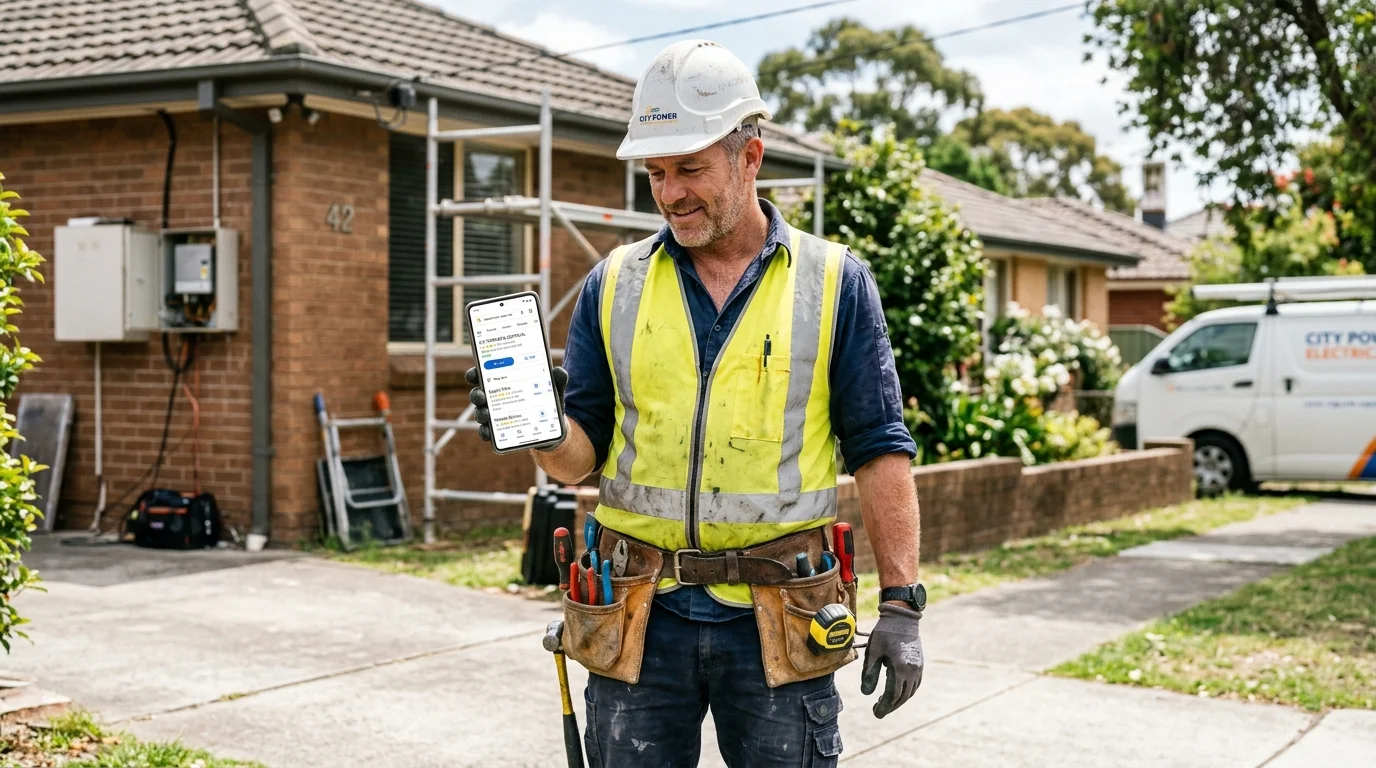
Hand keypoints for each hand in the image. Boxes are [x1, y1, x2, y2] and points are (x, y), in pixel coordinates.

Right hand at [465, 366, 568, 445]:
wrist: (551, 427)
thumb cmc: (547, 403)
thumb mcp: (553, 391)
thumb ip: (556, 381)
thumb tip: (559, 371)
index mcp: (504, 383)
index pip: (485, 375)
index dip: (475, 374)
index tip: (474, 374)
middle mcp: (495, 399)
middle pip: (479, 394)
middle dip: (477, 394)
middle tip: (482, 396)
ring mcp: (495, 416)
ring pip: (481, 413)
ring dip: (481, 414)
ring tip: (487, 414)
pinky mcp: (499, 432)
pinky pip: (487, 433)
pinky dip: (486, 432)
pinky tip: (489, 432)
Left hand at [860, 603, 923, 718]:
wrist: (902, 617)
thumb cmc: (885, 633)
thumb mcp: (873, 652)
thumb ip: (869, 673)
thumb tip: (865, 693)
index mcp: (901, 668)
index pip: (893, 695)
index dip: (884, 706)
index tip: (875, 712)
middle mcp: (913, 671)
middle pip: (903, 697)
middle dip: (890, 706)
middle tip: (878, 711)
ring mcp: (918, 668)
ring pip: (910, 692)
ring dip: (898, 700)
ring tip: (885, 703)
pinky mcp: (920, 664)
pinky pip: (915, 684)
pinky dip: (906, 692)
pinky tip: (897, 692)